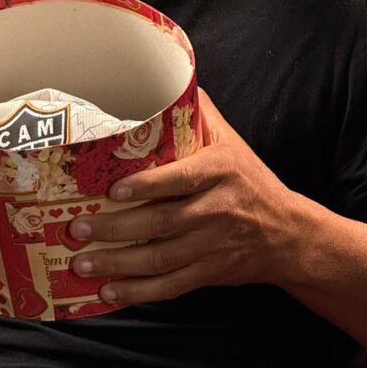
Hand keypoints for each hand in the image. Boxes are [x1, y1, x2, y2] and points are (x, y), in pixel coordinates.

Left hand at [70, 89, 298, 305]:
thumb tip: (167, 75)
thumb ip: (200, 113)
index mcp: (219, 172)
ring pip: (161, 258)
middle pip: (162, 222)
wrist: (288, 233)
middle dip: (116, 228)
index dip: (147, 186)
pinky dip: (139, 292)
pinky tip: (109, 291)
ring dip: (117, 264)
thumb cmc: (250, 179)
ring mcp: (213, 246)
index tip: (113, 190)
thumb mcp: (231, 141)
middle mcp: (217, 210)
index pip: (180, 179)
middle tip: (77, 227)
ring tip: (81, 262)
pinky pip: (171, 286)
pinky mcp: (209, 273)